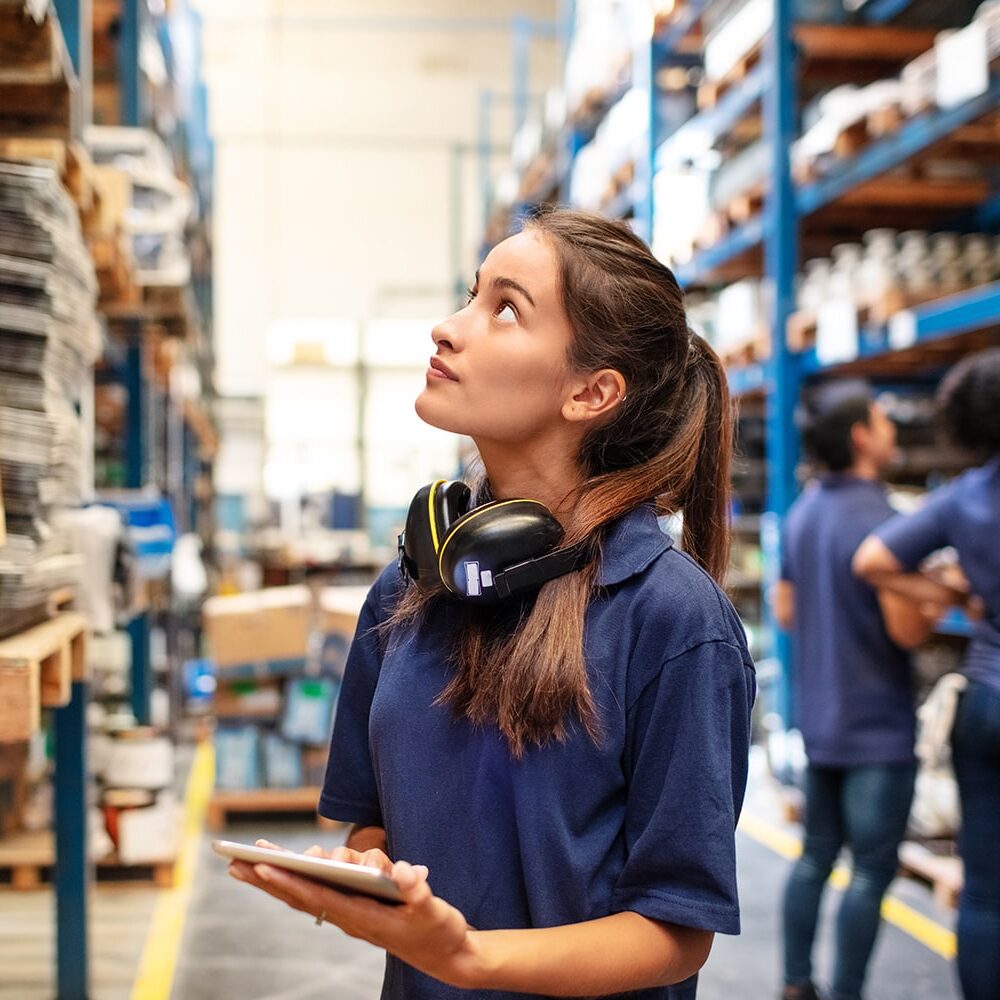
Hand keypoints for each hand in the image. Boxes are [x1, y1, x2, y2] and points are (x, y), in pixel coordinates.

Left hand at [228, 844, 480, 988]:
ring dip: (275, 879)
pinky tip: (282, 874)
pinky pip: (317, 894)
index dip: (290, 882)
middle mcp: (350, 918)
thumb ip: (418, 891)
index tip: (261, 867)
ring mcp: (351, 915)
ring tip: (248, 861)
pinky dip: (295, 882)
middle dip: (267, 878)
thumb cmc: (438, 930)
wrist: (446, 955)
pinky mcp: (356, 910)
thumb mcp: (434, 911)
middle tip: (233, 861)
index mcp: (364, 918)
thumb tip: (403, 872)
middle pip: (300, 896)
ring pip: (304, 895)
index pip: (318, 897)